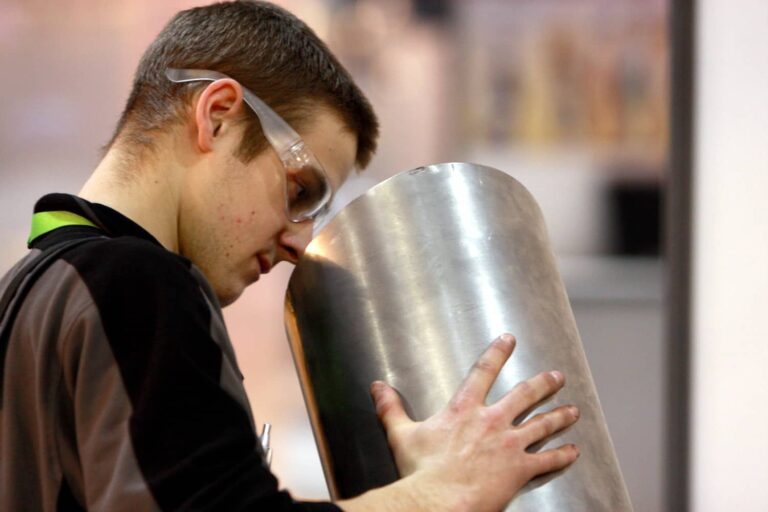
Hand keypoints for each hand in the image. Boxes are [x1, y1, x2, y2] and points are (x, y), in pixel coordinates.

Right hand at [370, 333, 579, 511]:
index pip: (483, 372)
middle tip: (556, 377)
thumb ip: (391, 409)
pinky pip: (547, 460)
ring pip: (542, 424)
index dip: (498, 353)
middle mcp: (491, 421)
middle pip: (524, 395)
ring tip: (572, 410)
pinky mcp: (520, 469)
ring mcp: (509, 444)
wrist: (440, 500)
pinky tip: (573, 451)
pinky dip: (562, 455)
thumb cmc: (422, 471)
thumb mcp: (401, 435)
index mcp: (464, 410)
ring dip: (559, 416)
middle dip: (542, 384)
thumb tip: (377, 388)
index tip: (509, 340)